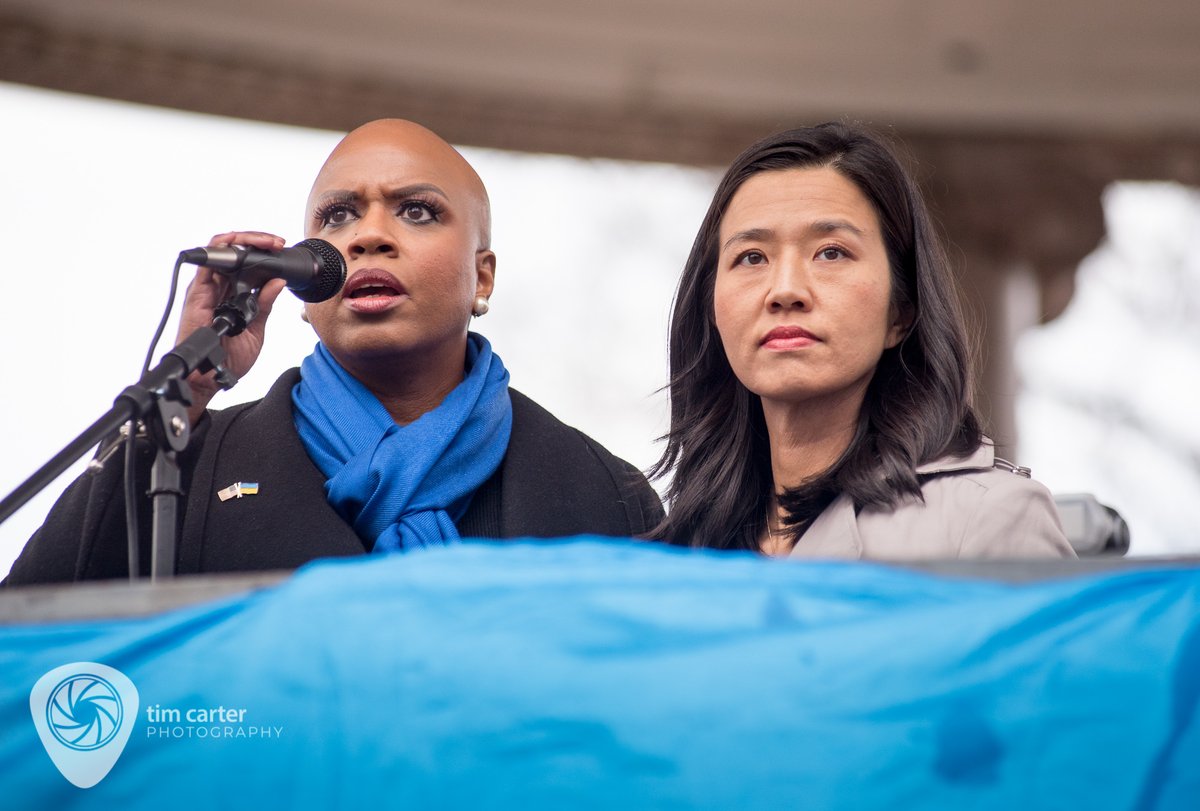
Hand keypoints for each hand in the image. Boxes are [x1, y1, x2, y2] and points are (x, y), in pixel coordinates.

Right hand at [177, 231, 289, 421]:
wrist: (210, 378)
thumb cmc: (229, 357)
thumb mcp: (255, 328)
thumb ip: (264, 304)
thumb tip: (278, 282)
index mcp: (232, 293)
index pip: (246, 263)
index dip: (263, 252)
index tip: (281, 250)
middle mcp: (218, 287)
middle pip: (234, 251)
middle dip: (258, 241)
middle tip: (277, 243)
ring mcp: (206, 288)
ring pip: (221, 250)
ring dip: (245, 241)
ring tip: (266, 243)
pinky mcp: (197, 292)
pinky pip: (206, 262)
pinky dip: (222, 250)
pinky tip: (239, 247)